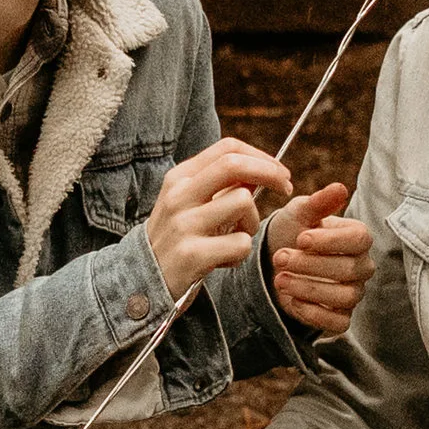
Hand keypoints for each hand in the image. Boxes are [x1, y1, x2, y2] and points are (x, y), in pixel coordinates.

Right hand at [146, 138, 291, 302]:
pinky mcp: (192, 254)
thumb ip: (221, 186)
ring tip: (235, 238)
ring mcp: (184, 224)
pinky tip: (222, 260)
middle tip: (286, 188)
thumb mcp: (190, 204)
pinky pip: (241, 243)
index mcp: (180, 177)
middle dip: (270, 173)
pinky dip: (240, 254)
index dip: (261, 157)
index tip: (279, 172)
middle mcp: (179, 195)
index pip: (228, 148)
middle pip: (235, 165)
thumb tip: (263, 169)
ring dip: (251, 223)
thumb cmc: (177, 239)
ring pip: (242, 203)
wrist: (142, 280)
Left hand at [263, 181, 372, 338]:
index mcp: (358, 238)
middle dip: (310, 264)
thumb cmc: (292, 231)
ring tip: (280, 279)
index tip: (301, 239)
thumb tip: (340, 188)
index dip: (330, 240)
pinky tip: (291, 300)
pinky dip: (313, 313)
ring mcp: (353, 293)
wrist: (274, 261)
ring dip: (308, 288)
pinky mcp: (341, 317)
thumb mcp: (299, 213)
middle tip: (280, 258)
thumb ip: (319, 203)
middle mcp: (362, 266)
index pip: (359, 239)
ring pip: (344, 297)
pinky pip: (338, 322)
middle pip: (349, 269)